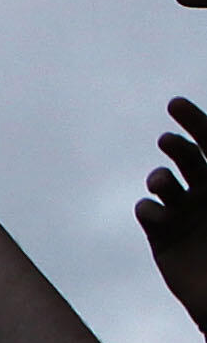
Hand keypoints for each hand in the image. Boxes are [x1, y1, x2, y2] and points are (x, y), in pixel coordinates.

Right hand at [138, 99, 206, 340]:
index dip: (196, 121)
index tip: (174, 104)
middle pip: (186, 157)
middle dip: (176, 144)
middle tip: (168, 142)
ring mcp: (184, 216)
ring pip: (162, 182)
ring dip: (160, 177)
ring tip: (163, 184)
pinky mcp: (162, 238)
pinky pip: (147, 212)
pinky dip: (150, 208)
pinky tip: (159, 216)